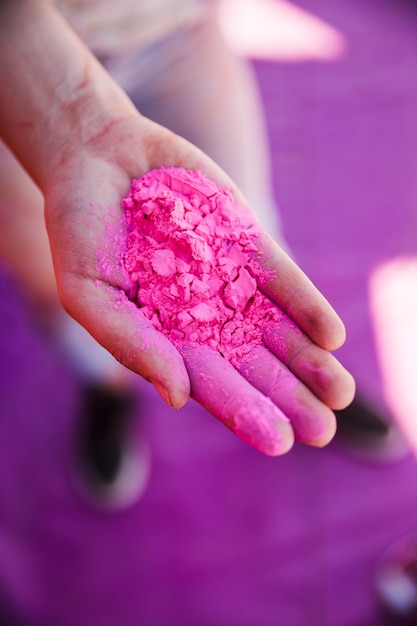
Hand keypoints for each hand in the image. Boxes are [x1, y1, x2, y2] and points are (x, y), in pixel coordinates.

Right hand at [45, 112, 354, 454]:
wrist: (99, 156)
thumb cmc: (80, 229)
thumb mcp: (88, 291)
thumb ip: (130, 342)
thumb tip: (178, 396)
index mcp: (164, 335)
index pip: (209, 382)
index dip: (243, 411)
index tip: (277, 440)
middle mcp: (201, 314)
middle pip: (251, 363)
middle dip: (287, 396)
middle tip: (322, 431)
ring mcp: (227, 278)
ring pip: (274, 328)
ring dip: (308, 360)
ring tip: (341, 391)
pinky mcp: (246, 241)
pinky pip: (282, 278)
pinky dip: (307, 306)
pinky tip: (330, 336)